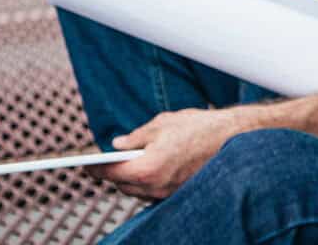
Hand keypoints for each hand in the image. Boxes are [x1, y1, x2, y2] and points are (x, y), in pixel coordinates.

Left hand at [89, 106, 258, 199]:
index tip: (84, 162)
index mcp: (147, 168)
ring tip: (122, 163)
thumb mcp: (162, 123)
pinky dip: (144, 180)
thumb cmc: (198, 127)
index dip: (94, 167)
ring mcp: (167, 193)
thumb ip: (136, 136)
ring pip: (136, 190)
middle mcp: (155, 187)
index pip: (110, 172)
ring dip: (128, 177)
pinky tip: (145, 167)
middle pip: (121, 184)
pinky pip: (152, 191)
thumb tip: (118, 144)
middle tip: (103, 160)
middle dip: (111, 172)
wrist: (233, 137)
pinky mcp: (177, 193)